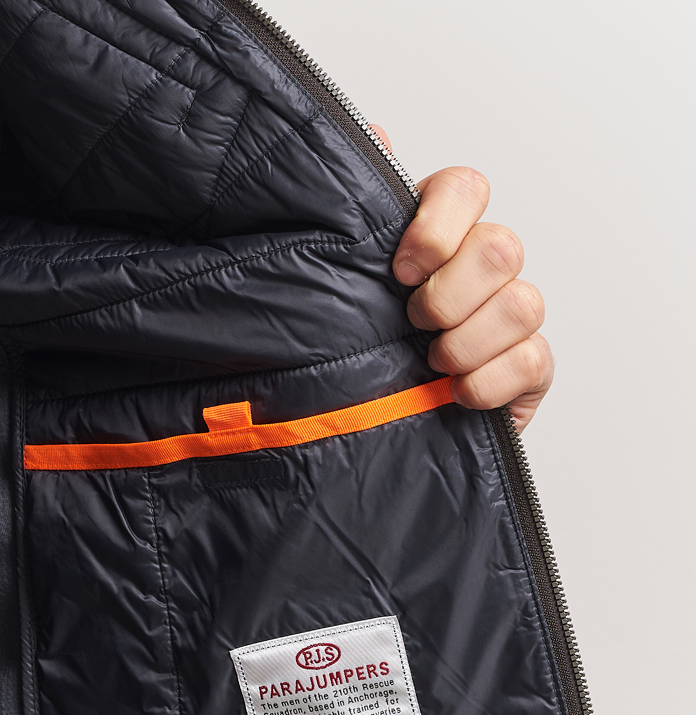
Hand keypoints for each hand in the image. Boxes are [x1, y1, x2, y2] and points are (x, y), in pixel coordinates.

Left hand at [372, 132, 552, 430]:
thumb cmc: (354, 353)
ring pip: (522, 303)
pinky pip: (533, 359)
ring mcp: (509, 318)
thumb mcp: (332, 285)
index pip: (465, 189)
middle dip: (448, 295)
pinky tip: (455, 393)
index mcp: (436, 237)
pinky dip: (487, 382)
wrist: (366, 428)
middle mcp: (480, 269)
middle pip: (500, 247)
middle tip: (411, 324)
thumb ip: (349, 218)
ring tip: (431, 363)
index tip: (398, 269)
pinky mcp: (527, 369)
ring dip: (466, 340)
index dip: (438, 225)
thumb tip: (372, 135)